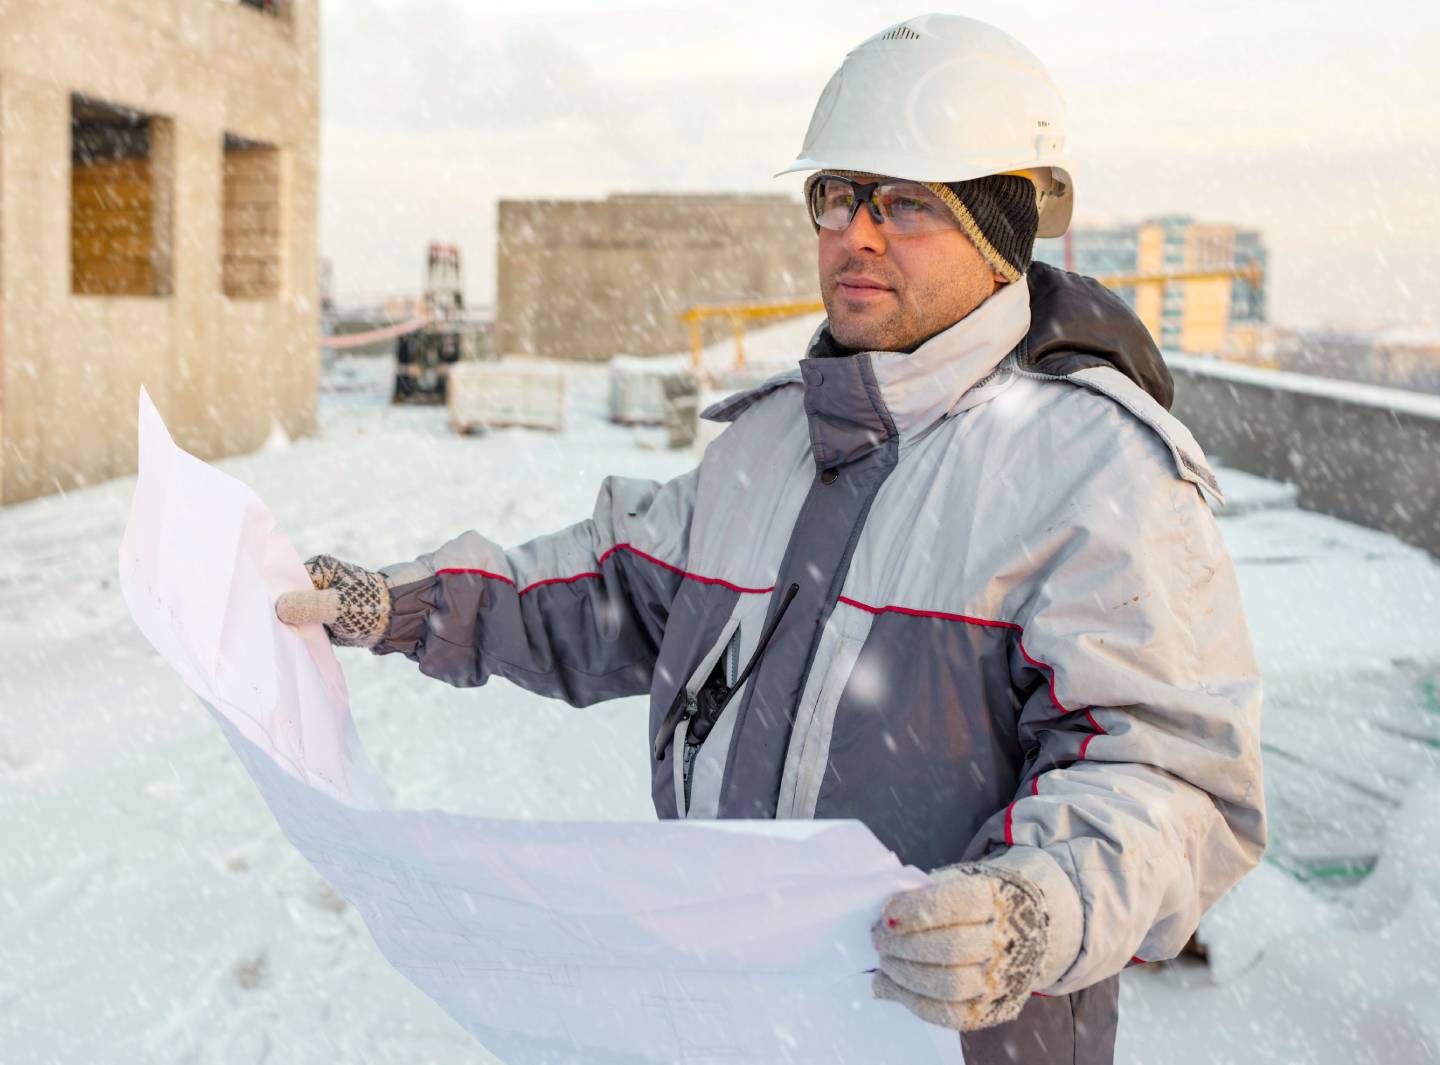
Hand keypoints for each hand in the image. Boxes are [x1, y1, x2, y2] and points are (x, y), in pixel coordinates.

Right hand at [275, 555, 390, 647]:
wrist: (398, 621)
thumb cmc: (370, 606)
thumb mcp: (338, 605)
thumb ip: (309, 605)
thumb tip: (278, 608)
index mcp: (318, 568)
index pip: (286, 581)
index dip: (274, 598)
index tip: (262, 616)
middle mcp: (315, 583)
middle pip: (289, 600)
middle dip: (281, 615)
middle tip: (267, 633)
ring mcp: (319, 602)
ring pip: (296, 615)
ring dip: (291, 628)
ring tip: (277, 642)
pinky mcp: (324, 619)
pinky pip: (306, 627)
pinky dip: (302, 636)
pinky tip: (292, 646)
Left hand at [872, 862, 1049, 1031]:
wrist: (1017, 928)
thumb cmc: (970, 901)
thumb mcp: (951, 881)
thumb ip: (919, 895)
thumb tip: (883, 919)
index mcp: (995, 899)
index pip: (957, 904)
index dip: (916, 911)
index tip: (887, 916)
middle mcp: (1004, 941)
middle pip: (952, 949)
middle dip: (904, 946)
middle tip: (879, 940)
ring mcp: (1002, 979)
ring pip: (950, 986)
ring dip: (905, 975)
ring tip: (885, 962)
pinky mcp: (993, 1009)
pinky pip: (949, 1015)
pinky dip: (912, 1000)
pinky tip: (891, 985)